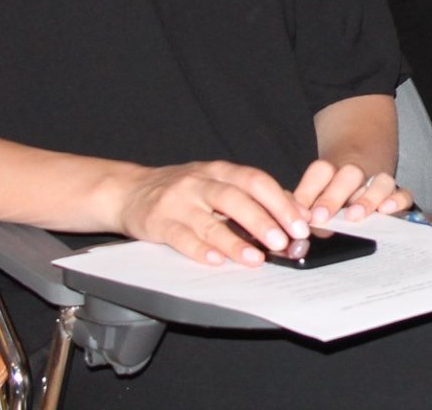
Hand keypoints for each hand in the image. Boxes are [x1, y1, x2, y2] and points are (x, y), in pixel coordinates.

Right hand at [114, 161, 309, 266]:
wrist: (129, 191)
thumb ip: (252, 196)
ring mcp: (178, 202)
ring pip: (210, 221)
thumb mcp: (217, 183)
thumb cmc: (183, 190)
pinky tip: (217, 261)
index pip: (256, 181)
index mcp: (220, 170)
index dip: (281, 202)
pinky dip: (200, 250)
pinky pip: (181, 237)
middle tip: (283, 242)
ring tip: (256, 258)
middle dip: (263, 220)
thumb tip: (294, 214)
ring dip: (235, 242)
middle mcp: (200, 182)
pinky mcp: (158, 222)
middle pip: (236, 198)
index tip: (301, 224)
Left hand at [292, 160, 411, 225]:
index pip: (321, 172)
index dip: (310, 191)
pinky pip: (403, 193)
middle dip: (334, 196)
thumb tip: (288, 219)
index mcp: (332, 173)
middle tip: (321, 217)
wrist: (362, 175)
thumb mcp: (313, 196)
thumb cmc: (332, 194)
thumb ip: (300, 206)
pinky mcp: (397, 195)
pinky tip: (387, 210)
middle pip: (349, 175)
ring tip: (355, 216)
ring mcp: (378, 183)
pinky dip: (397, 199)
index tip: (302, 213)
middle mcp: (357, 175)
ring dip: (367, 198)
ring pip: (379, 181)